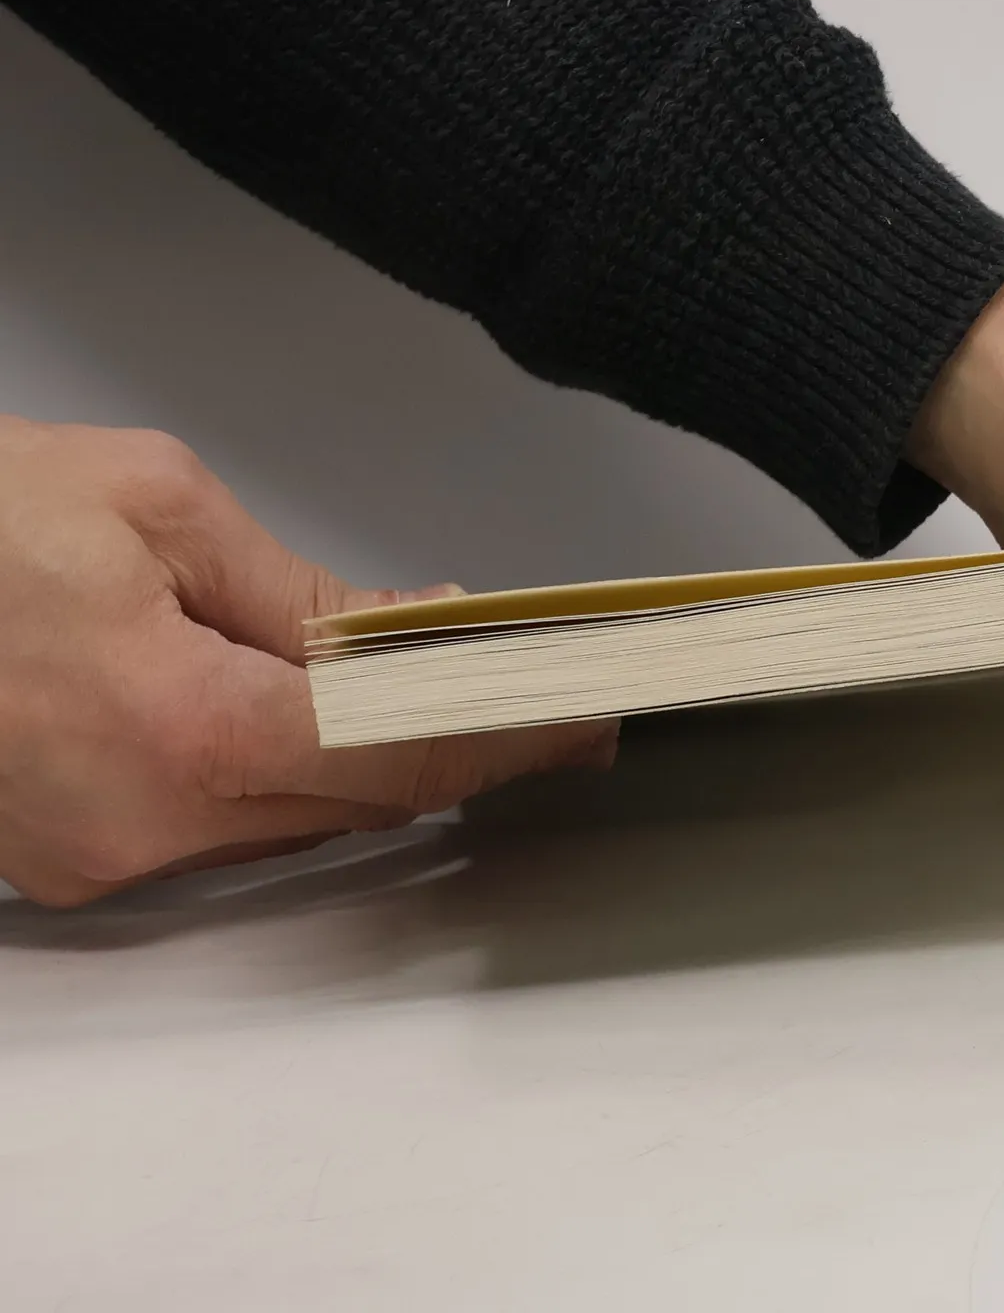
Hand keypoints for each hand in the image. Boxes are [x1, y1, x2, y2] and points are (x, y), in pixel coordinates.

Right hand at [0, 416, 615, 905]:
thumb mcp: (157, 505)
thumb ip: (299, 588)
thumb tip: (401, 624)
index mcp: (180, 727)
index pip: (402, 752)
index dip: (509, 735)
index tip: (581, 719)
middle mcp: (137, 822)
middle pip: (357, 801)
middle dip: (452, 744)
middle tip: (533, 694)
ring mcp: (94, 855)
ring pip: (289, 820)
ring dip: (367, 759)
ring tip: (436, 688)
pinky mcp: (62, 857)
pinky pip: (212, 825)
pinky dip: (278, 772)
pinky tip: (315, 716)